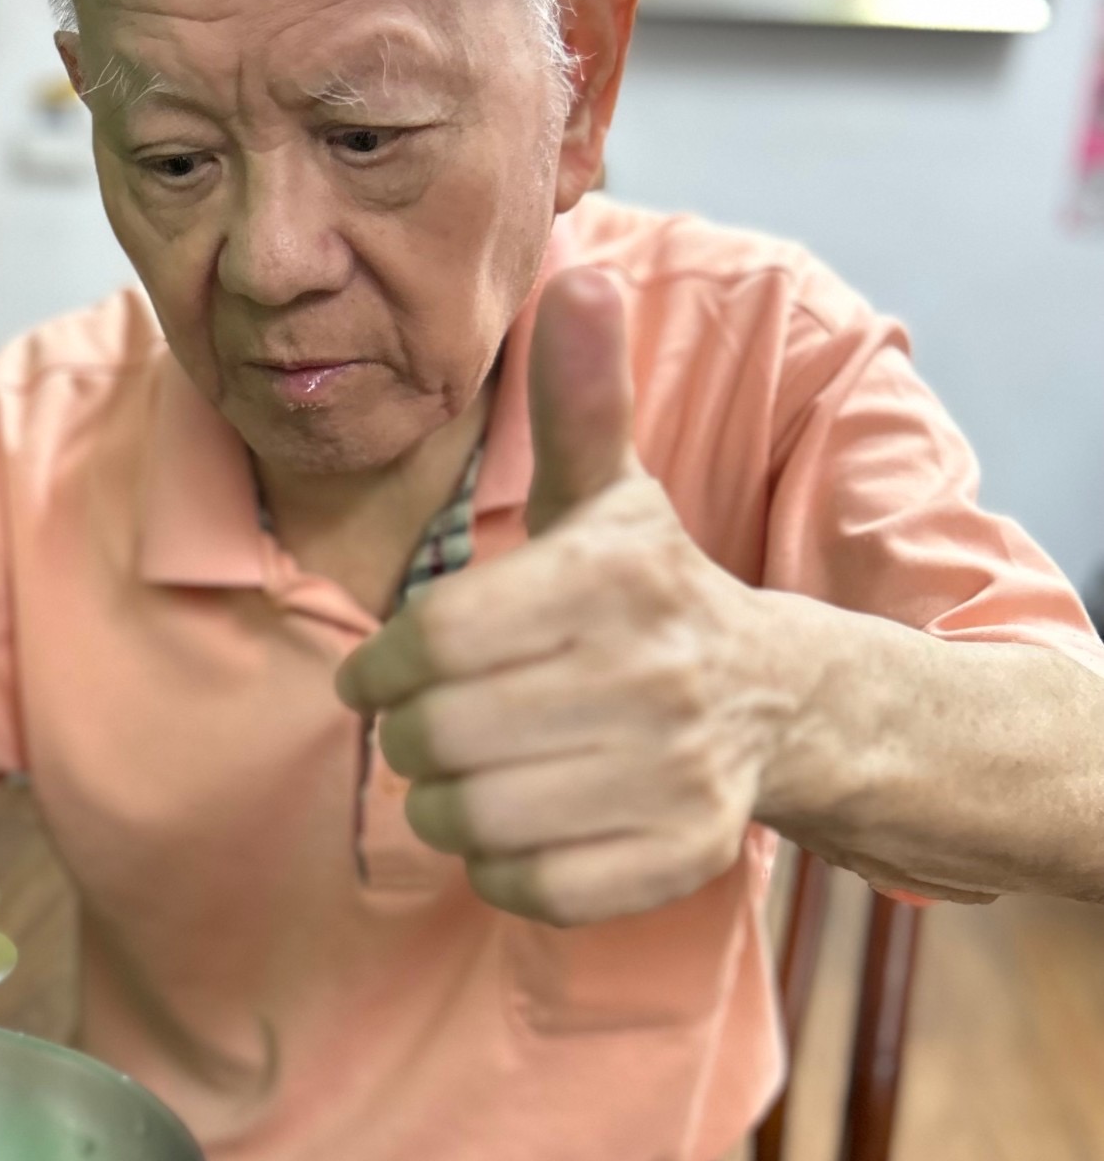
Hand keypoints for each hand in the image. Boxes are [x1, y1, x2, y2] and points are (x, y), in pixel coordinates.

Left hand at [337, 270, 791, 924]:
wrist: (782, 701)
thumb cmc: (651, 590)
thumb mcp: (611, 493)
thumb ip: (577, 396)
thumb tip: (580, 274)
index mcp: (610, 580)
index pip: (429, 641)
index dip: (380, 664)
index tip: (378, 670)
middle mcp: (649, 677)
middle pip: (437, 737)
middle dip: (410, 737)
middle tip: (428, 726)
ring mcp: (669, 775)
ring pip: (469, 820)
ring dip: (445, 804)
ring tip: (470, 771)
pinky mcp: (674, 859)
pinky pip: (523, 886)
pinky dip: (499, 866)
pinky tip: (522, 822)